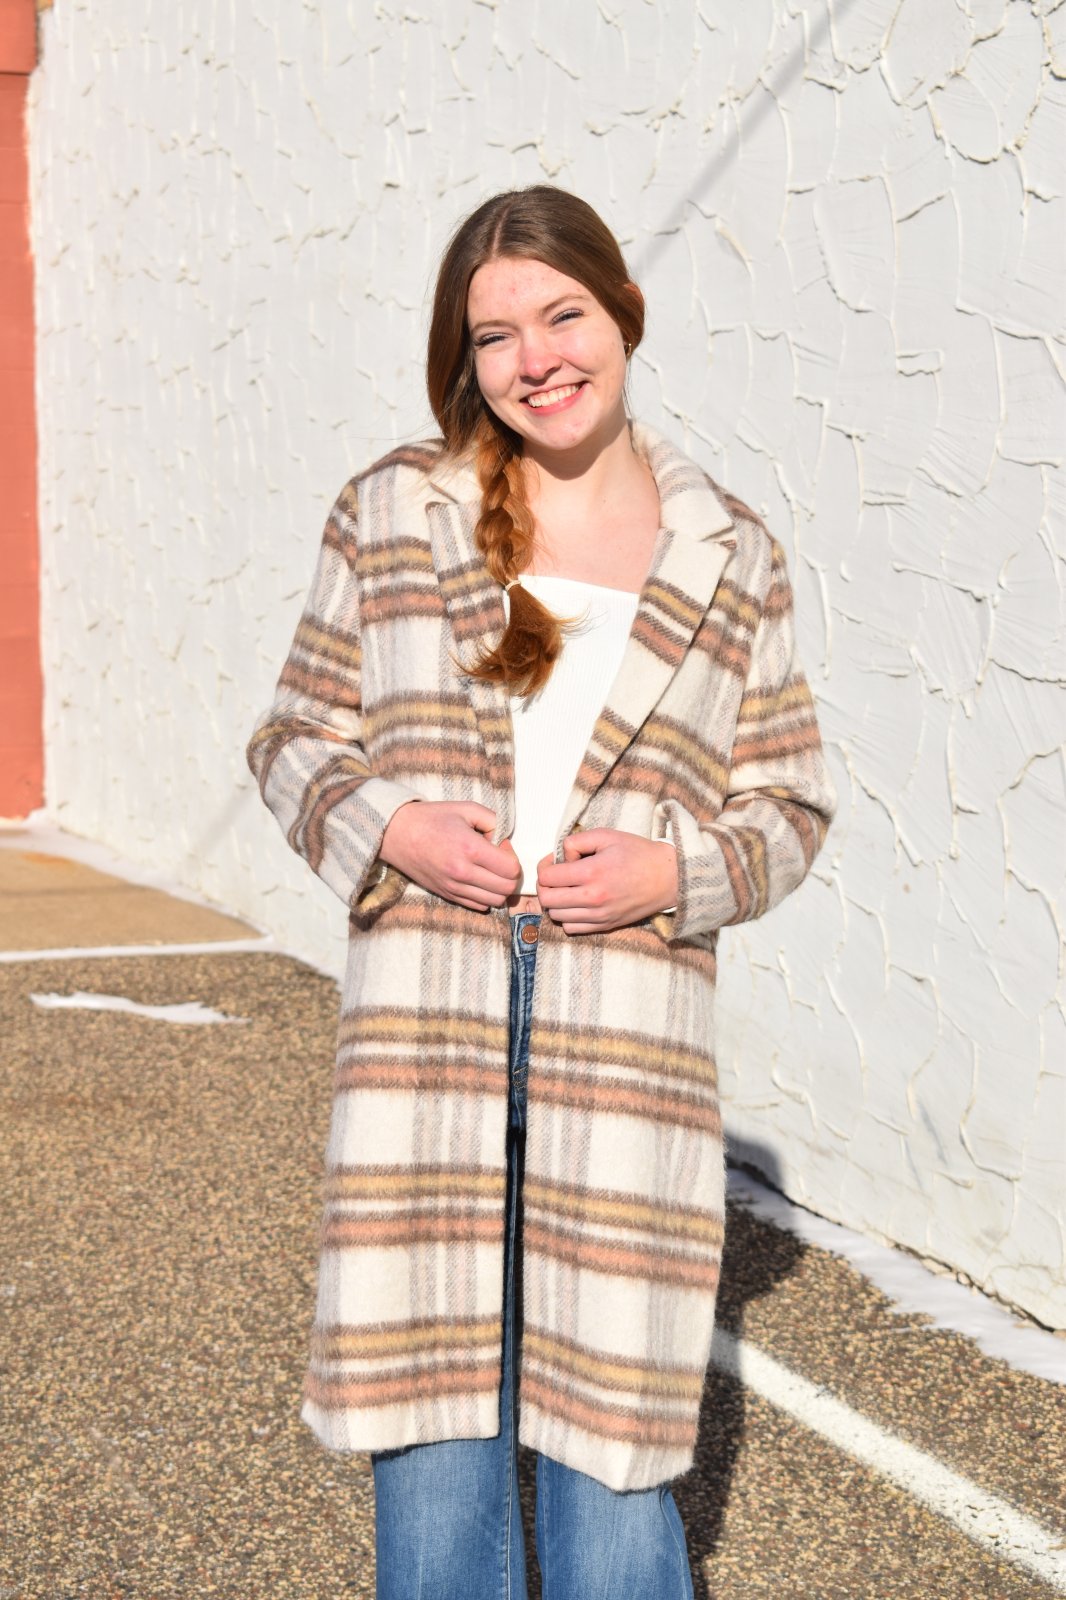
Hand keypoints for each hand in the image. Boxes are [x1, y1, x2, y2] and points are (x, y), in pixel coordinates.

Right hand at [379, 800, 521, 911]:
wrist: (396, 833)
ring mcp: (454, 887)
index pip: (511, 869)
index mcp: (470, 849)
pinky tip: (477, 879)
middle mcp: (463, 873)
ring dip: (498, 887)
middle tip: (498, 859)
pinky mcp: (447, 895)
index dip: (512, 857)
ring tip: (488, 870)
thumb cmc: (431, 818)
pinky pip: (478, 906)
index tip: (501, 846)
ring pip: (495, 901)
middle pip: (506, 888)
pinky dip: (485, 895)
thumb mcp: (466, 809)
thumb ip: (493, 821)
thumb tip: (504, 841)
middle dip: (509, 874)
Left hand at [536, 829, 678, 934]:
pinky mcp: (605, 925)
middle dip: (545, 886)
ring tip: (567, 889)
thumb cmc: (637, 853)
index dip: (545, 866)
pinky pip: (571, 929)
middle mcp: (592, 897)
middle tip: (556, 876)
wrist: (668, 878)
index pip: (547, 878)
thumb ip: (576, 841)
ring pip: (556, 916)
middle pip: (547, 900)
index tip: (554, 861)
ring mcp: (599, 915)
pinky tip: (577, 904)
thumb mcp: (606, 835)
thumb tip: (560, 858)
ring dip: (555, 902)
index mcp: (591, 872)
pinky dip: (568, 917)